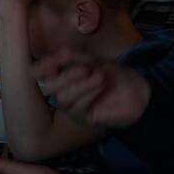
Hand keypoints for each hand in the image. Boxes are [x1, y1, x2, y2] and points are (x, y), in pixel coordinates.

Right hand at [30, 47, 150, 128]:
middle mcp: (62, 92)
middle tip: (86, 68)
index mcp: (60, 76)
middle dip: (66, 76)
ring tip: (98, 76)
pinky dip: (89, 93)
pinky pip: (77, 107)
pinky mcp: (83, 118)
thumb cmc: (113, 75)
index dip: (40, 68)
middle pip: (48, 86)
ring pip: (62, 98)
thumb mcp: (91, 60)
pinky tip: (101, 86)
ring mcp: (72, 107)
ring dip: (80, 84)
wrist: (137, 91)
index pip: (37, 74)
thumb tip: (56, 54)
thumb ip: (71, 57)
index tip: (52, 63)